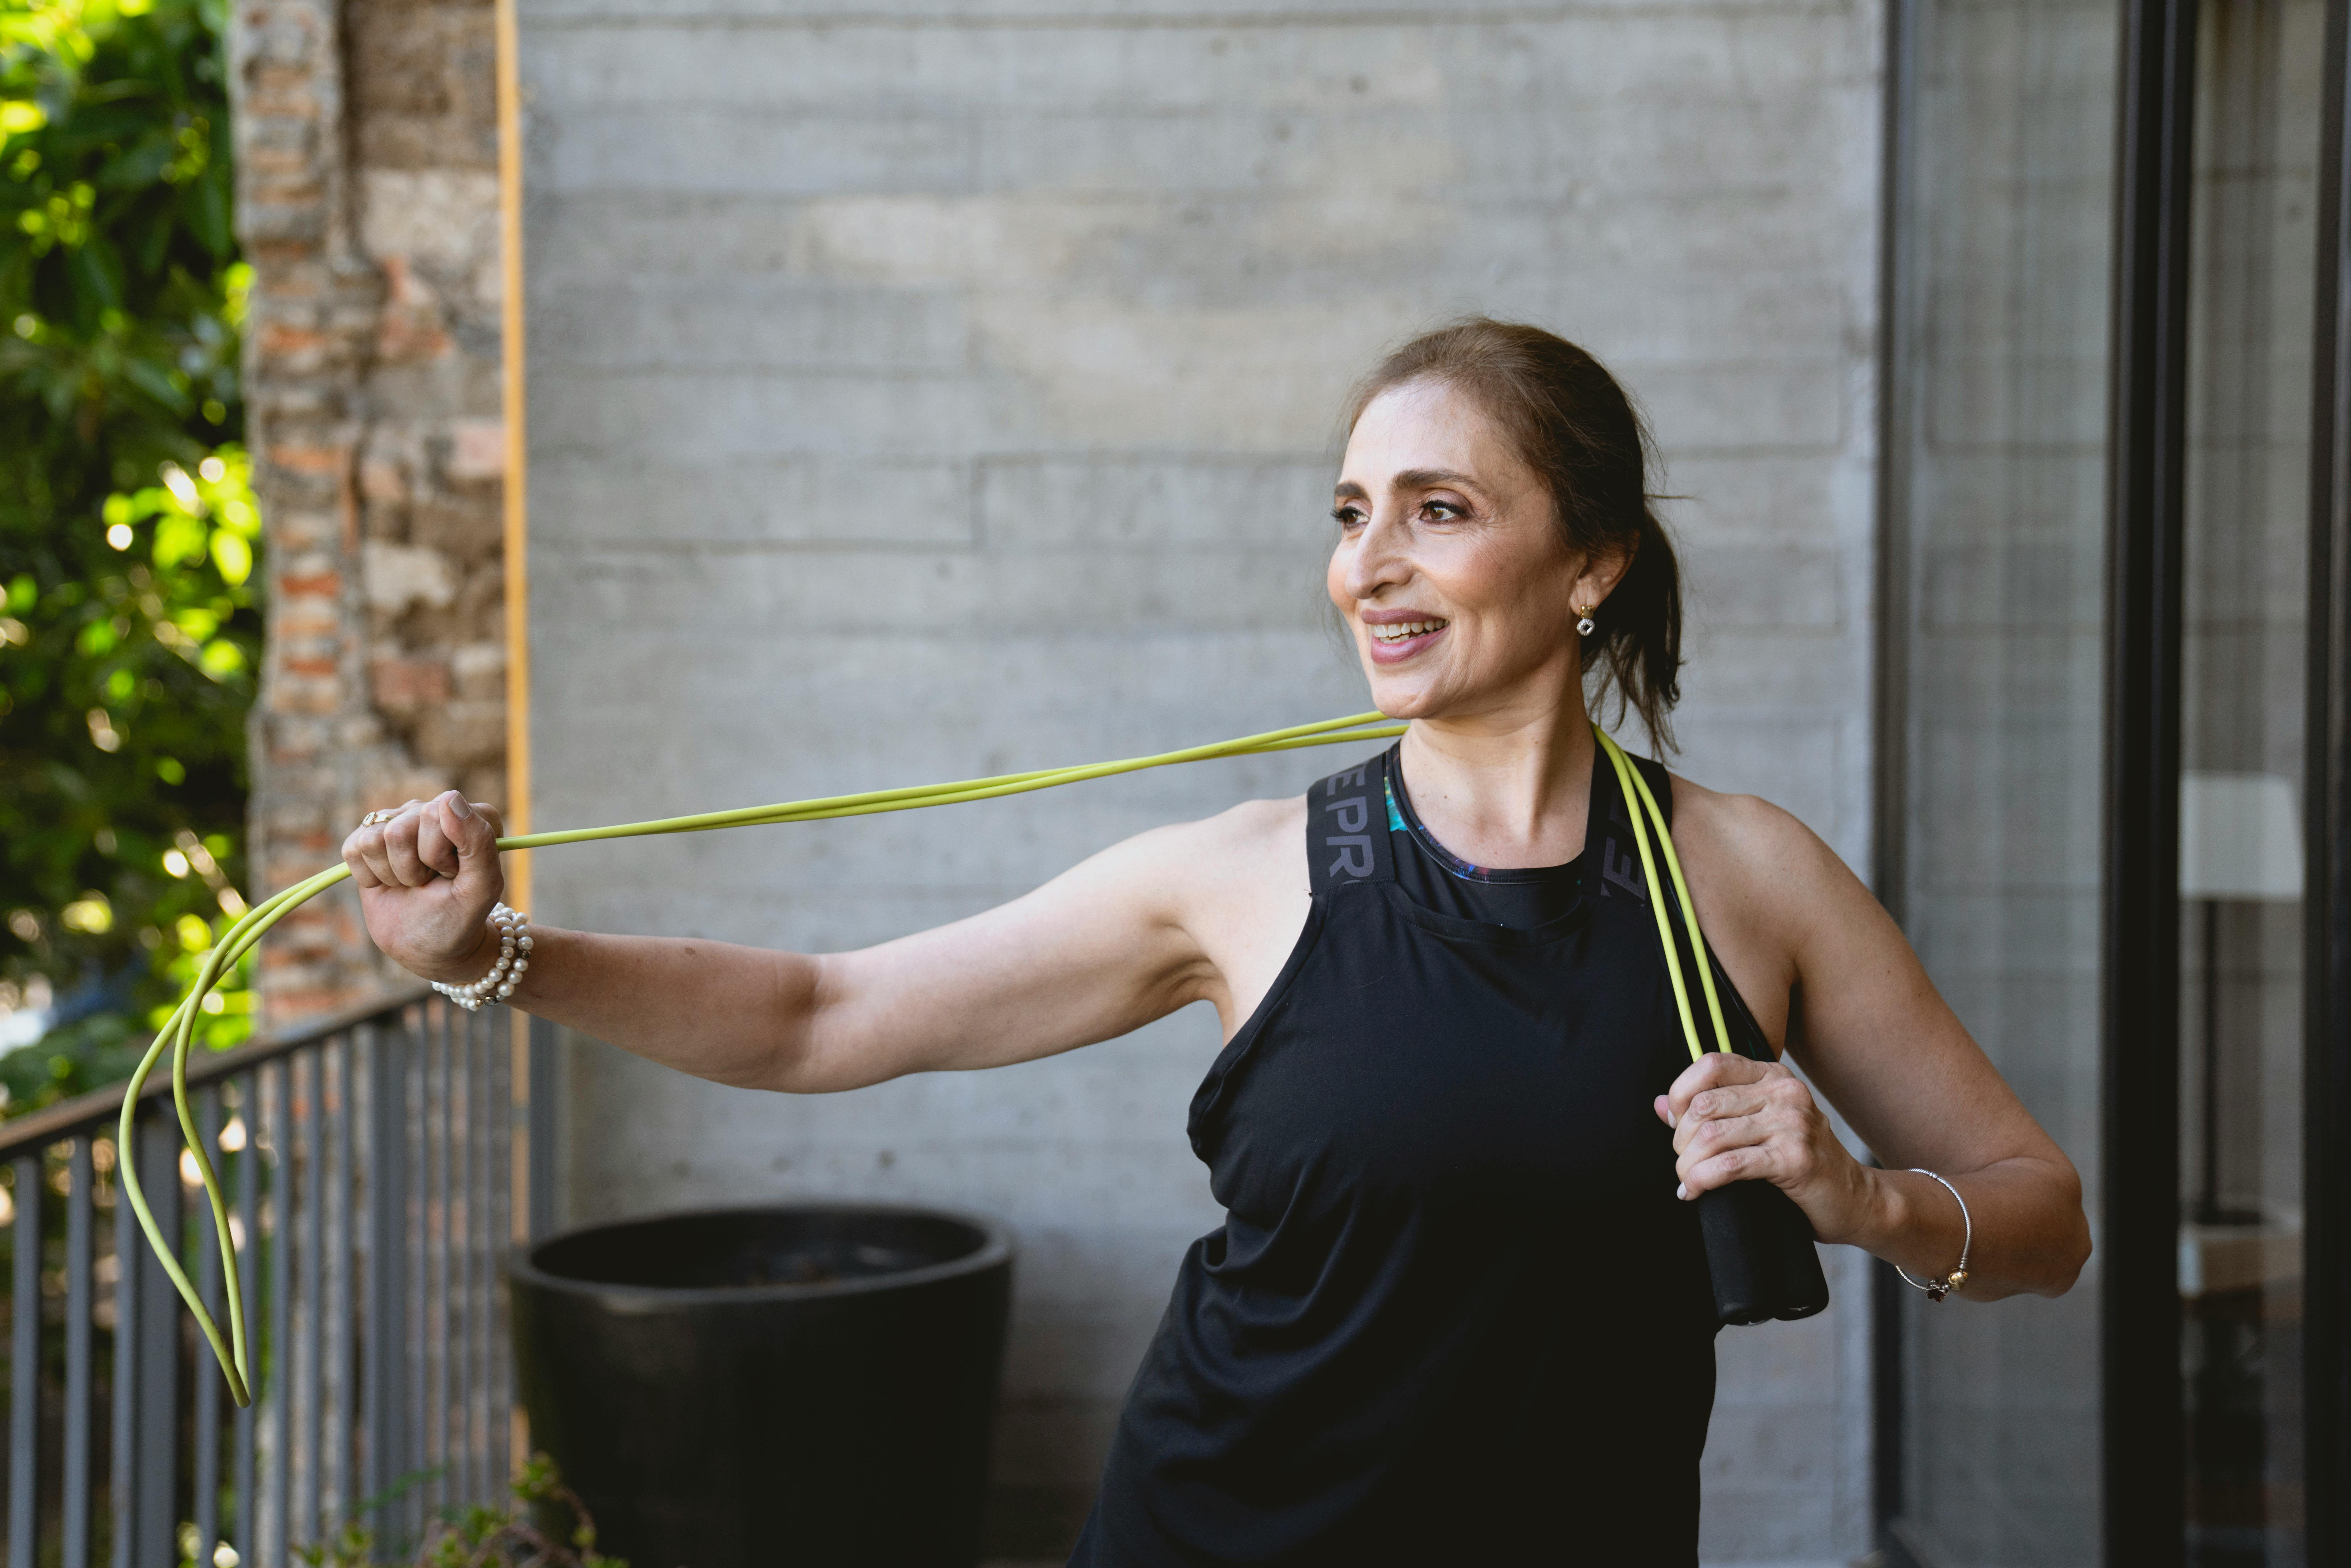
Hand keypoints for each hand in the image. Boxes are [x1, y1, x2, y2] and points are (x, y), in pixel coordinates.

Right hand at [341, 791, 506, 983]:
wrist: (426, 945)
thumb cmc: (459, 917)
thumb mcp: (480, 889)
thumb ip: (478, 842)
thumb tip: (450, 799)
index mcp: (470, 816)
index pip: (438, 813)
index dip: (439, 855)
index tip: (453, 874)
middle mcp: (434, 810)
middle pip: (400, 828)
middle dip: (413, 868)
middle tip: (429, 882)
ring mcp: (400, 821)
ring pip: (374, 838)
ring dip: (392, 873)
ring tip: (411, 883)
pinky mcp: (368, 837)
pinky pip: (354, 848)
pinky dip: (369, 877)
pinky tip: (388, 883)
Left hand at [1654, 1052, 1876, 1244]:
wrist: (1855, 1199)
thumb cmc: (1800, 1163)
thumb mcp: (1757, 1128)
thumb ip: (1712, 1113)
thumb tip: (1660, 1105)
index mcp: (1773, 1076)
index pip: (1710, 1064)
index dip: (1681, 1094)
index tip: (1677, 1126)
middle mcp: (1784, 1092)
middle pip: (1704, 1104)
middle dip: (1681, 1139)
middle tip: (1684, 1163)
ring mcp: (1792, 1123)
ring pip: (1711, 1136)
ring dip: (1687, 1165)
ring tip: (1686, 1181)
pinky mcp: (1795, 1158)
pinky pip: (1730, 1165)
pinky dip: (1702, 1180)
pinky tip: (1694, 1192)